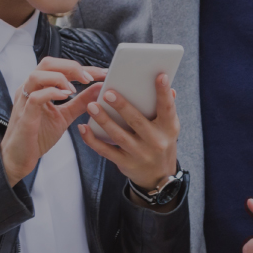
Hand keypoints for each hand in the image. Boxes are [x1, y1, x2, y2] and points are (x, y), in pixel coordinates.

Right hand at [1, 57, 106, 185]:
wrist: (20, 157)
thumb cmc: (38, 136)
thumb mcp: (65, 116)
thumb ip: (81, 102)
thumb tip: (99, 88)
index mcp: (38, 87)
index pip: (59, 67)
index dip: (81, 67)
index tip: (102, 73)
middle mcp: (29, 89)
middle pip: (47, 63)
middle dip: (71, 67)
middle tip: (90, 78)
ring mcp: (24, 101)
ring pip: (37, 75)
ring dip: (60, 78)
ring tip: (75, 89)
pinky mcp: (24, 116)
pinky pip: (35, 97)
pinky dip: (51, 93)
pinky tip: (65, 97)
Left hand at [77, 74, 179, 188]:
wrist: (159, 177)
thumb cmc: (161, 142)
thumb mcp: (168, 127)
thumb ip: (165, 108)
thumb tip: (169, 87)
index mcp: (169, 128)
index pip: (167, 108)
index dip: (163, 92)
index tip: (159, 76)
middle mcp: (155, 141)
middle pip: (137, 121)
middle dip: (122, 106)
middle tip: (108, 93)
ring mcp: (139, 153)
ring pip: (118, 135)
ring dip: (103, 120)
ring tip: (91, 106)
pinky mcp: (125, 163)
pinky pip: (105, 151)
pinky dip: (92, 139)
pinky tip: (83, 127)